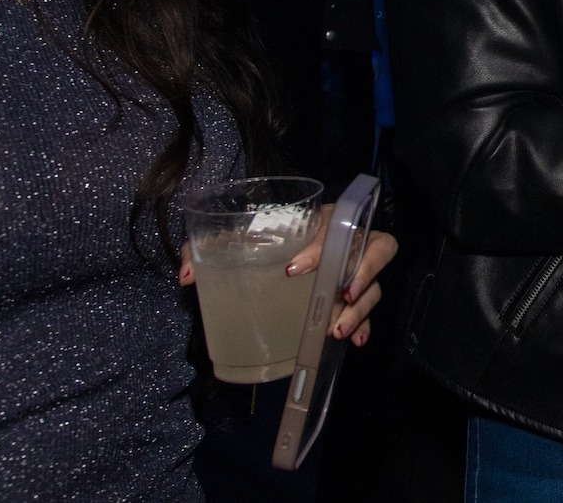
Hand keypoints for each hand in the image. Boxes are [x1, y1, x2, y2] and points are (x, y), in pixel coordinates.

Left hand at [180, 208, 398, 347]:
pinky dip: (366, 325)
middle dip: (363, 271)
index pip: (334, 225)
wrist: (277, 256)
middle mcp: (347, 243)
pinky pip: (372, 311)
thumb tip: (186, 275)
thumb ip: (208, 249)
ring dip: (362, 307)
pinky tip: (356, 340)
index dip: (318, 247)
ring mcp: (356, 272)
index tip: (291, 270)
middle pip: (376, 248)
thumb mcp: (237, 240)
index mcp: (322, 221)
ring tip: (337, 329)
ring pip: (376, 284)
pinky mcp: (355, 298)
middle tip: (341, 294)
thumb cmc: (262, 241)